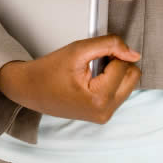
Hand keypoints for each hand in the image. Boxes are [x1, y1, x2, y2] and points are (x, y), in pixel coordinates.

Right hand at [0, 34, 141, 124]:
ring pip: (128, 84)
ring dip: (114, 71)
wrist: (29, 89)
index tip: (95, 51)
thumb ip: (108, 45)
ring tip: (91, 69)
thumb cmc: (49, 71)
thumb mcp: (78, 50)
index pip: (124, 65)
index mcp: (100, 98)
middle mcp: (105, 112)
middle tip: (95, 59)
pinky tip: (91, 77)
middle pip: (132, 77)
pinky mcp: (101, 115)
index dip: (112, 51)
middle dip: (117, 62)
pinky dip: (110, 80)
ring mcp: (104, 116)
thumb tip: (133, 53)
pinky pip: (119, 92)